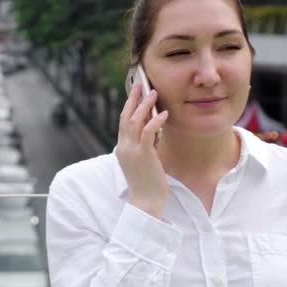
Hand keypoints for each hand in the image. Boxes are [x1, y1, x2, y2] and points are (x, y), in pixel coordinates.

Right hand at [116, 83, 168, 218]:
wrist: (145, 202)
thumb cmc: (147, 183)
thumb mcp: (142, 161)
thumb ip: (143, 146)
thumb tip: (151, 132)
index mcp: (122, 148)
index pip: (123, 121)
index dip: (129, 105)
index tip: (136, 92)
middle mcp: (124, 147)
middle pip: (126, 117)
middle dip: (133, 99)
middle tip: (140, 83)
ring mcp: (132, 151)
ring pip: (135, 121)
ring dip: (144, 106)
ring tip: (153, 93)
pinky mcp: (143, 155)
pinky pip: (148, 133)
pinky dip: (155, 121)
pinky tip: (164, 114)